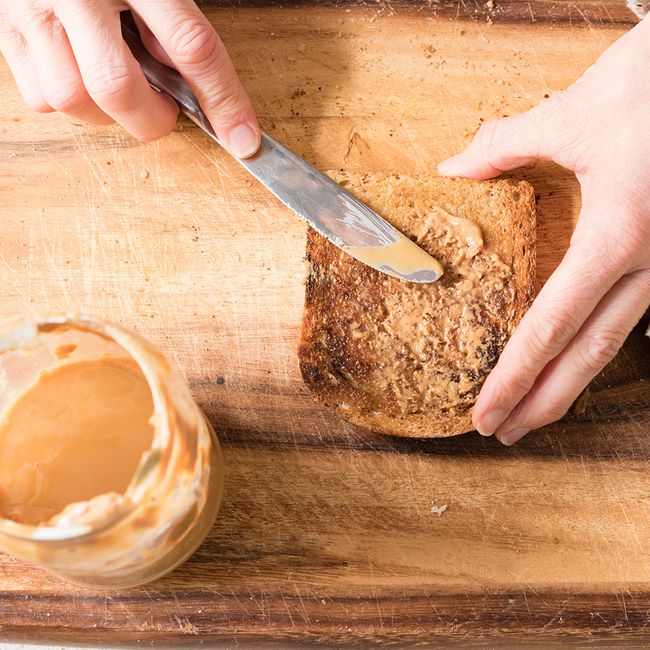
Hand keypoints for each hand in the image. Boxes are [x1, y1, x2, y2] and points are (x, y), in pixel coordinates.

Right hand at [0, 0, 259, 156]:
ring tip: (120, 84)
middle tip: (164, 110)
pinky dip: (71, 103)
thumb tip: (192, 82)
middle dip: (151, 119)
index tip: (244, 138)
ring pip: (72, 99)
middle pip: (116, 87)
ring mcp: (30, 9)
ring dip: (108, 112)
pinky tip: (82, 75)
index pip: (191, 46)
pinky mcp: (4, 29)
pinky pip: (39, 97)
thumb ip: (174, 22)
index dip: (223, 100)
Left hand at [438, 16, 649, 444]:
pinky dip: (597, 342)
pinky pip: (632, 312)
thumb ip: (505, 145)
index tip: (485, 413)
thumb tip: (453, 167)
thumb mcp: (576, 113)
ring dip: (571, 380)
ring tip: (532, 409)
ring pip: (616, 340)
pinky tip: (574, 355)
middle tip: (503, 432)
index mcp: (620, 234)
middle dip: (544, 400)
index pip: (552, 325)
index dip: (515, 376)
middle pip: (590, 354)